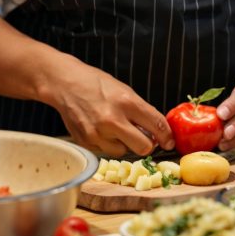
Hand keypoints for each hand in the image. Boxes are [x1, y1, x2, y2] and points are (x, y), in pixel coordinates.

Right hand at [47, 59, 173, 157]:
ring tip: (115, 127)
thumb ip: (140, 111)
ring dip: (125, 144)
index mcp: (126, 102)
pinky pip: (106, 151)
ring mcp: (98, 133)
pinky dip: (108, 144)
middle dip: (147, 144)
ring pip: (124, 152)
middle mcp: (112, 119)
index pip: (156, 124)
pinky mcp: (86, 142)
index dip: (166, 136)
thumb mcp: (123, 90)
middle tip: (145, 138)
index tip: (169, 140)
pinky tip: (101, 129)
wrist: (65, 83)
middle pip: (143, 147)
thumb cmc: (96, 84)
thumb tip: (157, 131)